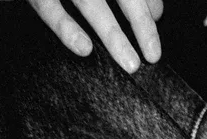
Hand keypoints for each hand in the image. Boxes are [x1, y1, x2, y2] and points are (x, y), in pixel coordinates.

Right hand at [17, 0, 163, 72]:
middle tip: (153, 56)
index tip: (156, 25)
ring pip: (91, 3)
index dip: (146, 4)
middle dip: (140, 22)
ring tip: (130, 64)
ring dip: (113, 34)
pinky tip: (84, 48)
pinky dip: (66, 28)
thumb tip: (156, 12)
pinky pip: (49, 8)